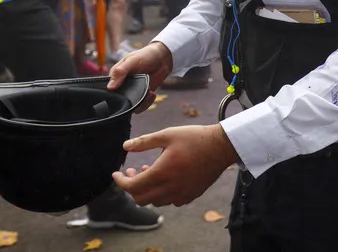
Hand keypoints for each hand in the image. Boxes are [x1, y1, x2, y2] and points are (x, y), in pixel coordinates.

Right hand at [107, 41, 172, 111]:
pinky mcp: (141, 95)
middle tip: (139, 94)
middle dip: (129, 101)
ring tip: (149, 92)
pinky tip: (152, 93)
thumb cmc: (145, 56)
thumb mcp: (131, 61)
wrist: (162, 58)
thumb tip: (110, 87)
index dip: (113, 96)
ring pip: (130, 105)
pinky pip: (140, 105)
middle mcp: (122, 85)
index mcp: (115, 76)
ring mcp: (132, 91)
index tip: (124, 94)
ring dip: (140, 102)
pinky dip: (147, 102)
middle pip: (120, 101)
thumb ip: (120, 72)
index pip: (108, 91)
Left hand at [112, 124, 238, 206]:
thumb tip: (125, 146)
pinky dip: (161, 193)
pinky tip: (165, 178)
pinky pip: (169, 201)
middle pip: (141, 198)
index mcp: (162, 173)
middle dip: (132, 186)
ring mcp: (181, 194)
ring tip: (150, 170)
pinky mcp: (190, 195)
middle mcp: (170, 188)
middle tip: (133, 171)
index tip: (117, 173)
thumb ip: (144, 142)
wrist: (221, 147)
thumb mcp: (167, 134)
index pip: (132, 187)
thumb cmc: (194, 138)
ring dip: (147, 189)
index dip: (120, 182)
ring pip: (155, 201)